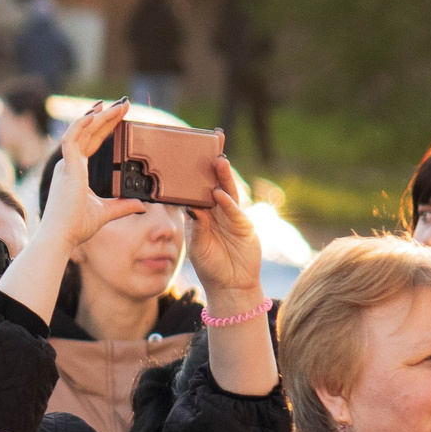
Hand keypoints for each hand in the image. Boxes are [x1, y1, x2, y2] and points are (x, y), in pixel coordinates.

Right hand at [0, 100, 144, 319]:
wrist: (61, 237)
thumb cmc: (76, 227)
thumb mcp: (105, 213)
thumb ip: (122, 206)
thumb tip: (141, 205)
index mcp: (75, 172)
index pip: (91, 143)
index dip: (104, 127)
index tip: (117, 115)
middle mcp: (68, 165)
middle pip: (88, 132)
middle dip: (105, 116)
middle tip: (122, 103)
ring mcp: (66, 164)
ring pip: (82, 130)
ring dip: (99, 116)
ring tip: (117, 104)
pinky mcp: (67, 168)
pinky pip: (72, 138)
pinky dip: (82, 125)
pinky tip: (95, 114)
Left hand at [186, 169, 264, 298]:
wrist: (231, 285)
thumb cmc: (210, 266)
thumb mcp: (198, 247)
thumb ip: (197, 227)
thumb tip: (192, 208)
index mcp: (199, 214)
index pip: (194, 191)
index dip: (192, 175)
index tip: (186, 157)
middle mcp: (215, 212)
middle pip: (213, 185)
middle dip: (211, 167)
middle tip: (209, 146)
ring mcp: (230, 216)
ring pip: (227, 191)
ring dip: (223, 176)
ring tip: (219, 161)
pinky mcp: (244, 224)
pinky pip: (235, 210)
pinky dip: (228, 202)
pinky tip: (221, 194)